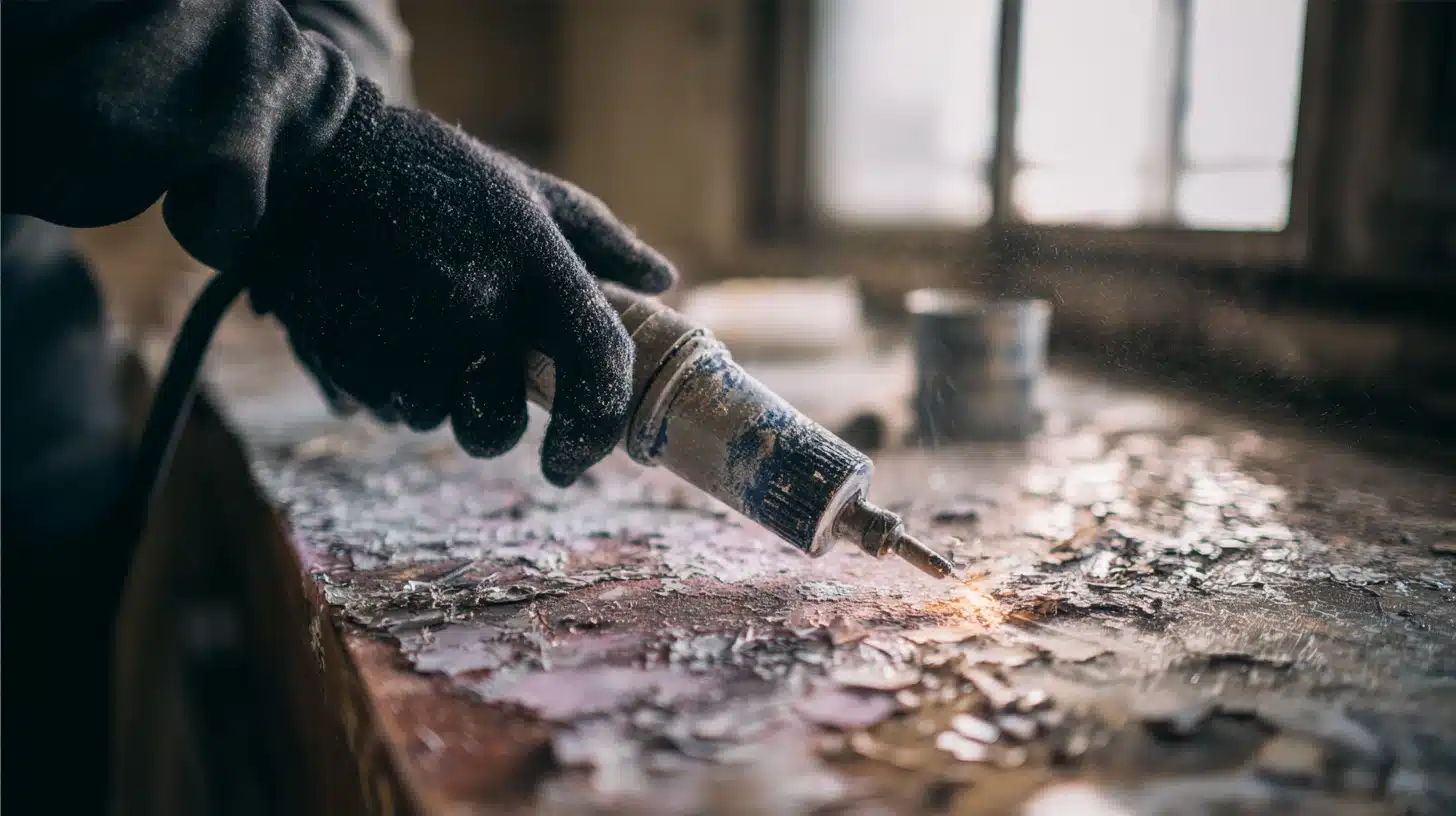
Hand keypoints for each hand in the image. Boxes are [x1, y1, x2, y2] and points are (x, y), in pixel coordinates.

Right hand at [240, 80, 675, 485]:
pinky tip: (374, 318)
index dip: (597, 426)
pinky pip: (383, 404)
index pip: (596, 363)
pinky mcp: (347, 358)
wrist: (307, 156)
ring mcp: (407, 340)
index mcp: (536, 264)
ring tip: (408, 315)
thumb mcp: (527, 189)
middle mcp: (476, 309)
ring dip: (431, 389)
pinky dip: (386, 379)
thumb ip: (600, 240)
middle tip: (472, 374)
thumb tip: (664, 281)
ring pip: (433, 418)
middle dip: (491, 420)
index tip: (573, 459)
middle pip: (498, 427)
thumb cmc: (435, 173)